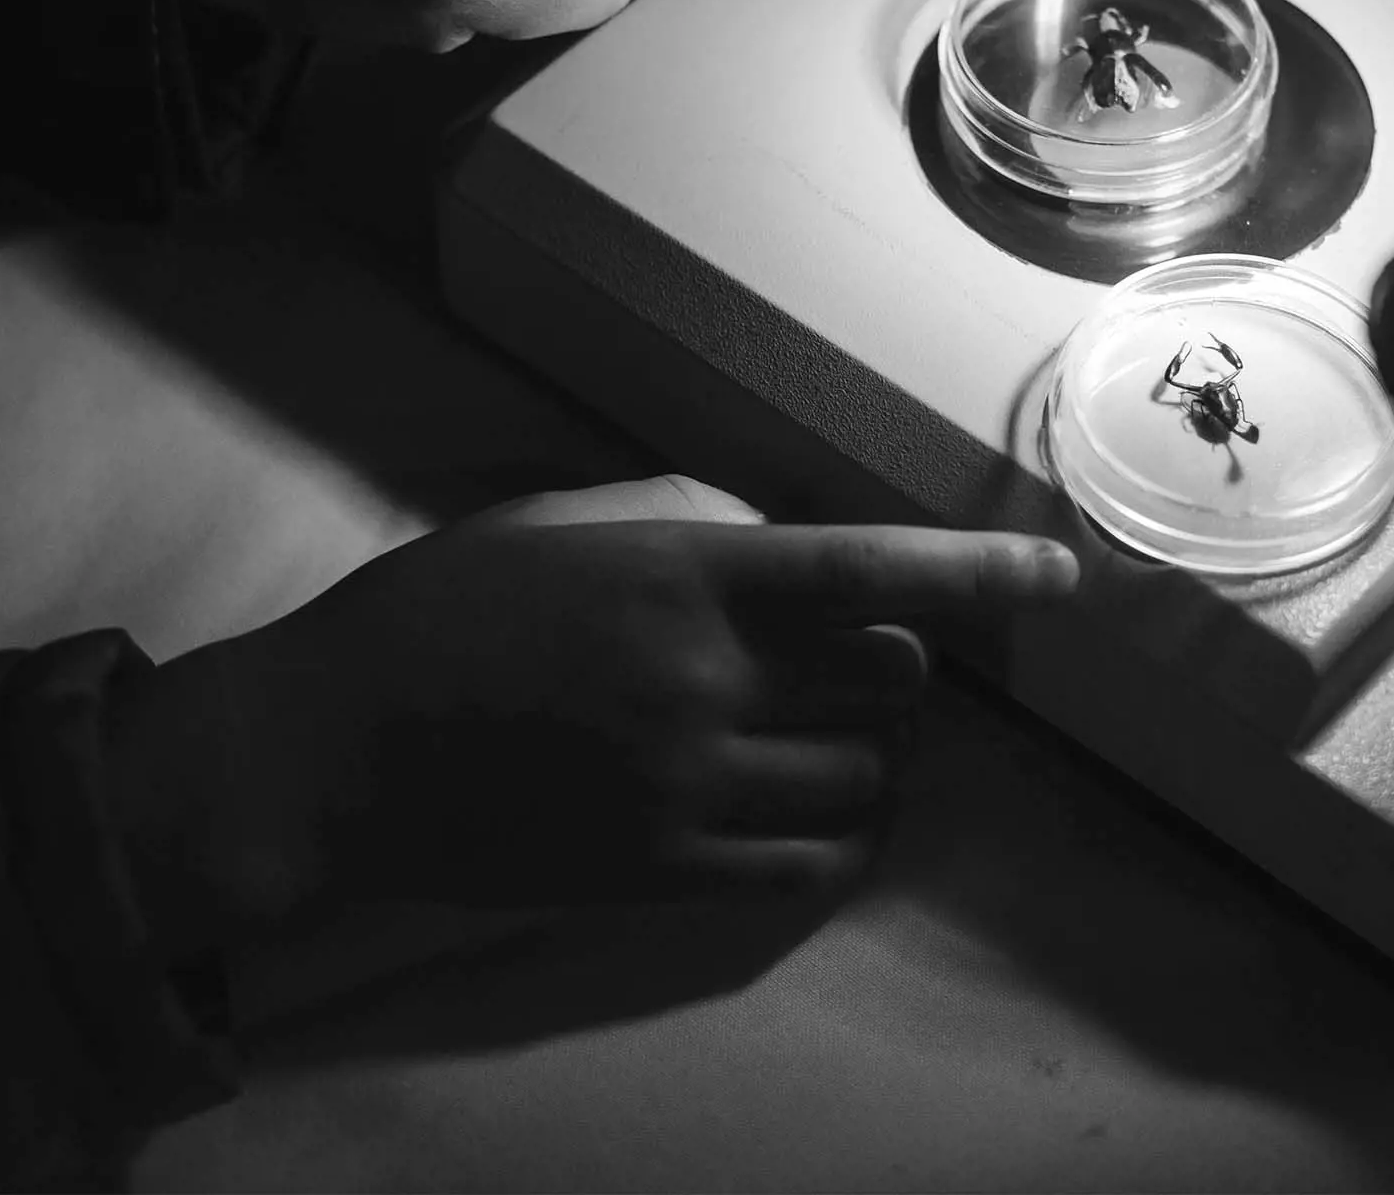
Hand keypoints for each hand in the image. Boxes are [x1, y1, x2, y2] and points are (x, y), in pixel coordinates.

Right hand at [108, 486, 1078, 951]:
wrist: (331, 753)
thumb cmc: (443, 612)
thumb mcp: (564, 523)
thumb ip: (692, 518)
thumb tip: (787, 539)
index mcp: (683, 579)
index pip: (871, 571)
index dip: (981, 575)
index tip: (1062, 579)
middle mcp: (704, 684)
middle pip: (893, 687)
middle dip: (899, 672)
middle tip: (860, 665)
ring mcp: (688, 789)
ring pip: (863, 784)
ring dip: (870, 759)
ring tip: (822, 743)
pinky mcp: (663, 874)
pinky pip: (810, 870)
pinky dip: (833, 841)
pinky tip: (802, 816)